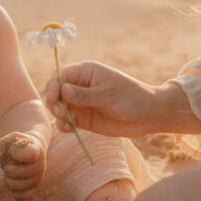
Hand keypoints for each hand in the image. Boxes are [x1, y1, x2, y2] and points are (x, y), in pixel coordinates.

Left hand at [0, 131, 45, 198]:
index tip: (12, 151)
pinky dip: (14, 192)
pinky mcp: (33, 188)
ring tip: (8, 174)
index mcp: (36, 150)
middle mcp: (40, 165)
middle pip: (22, 173)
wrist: (31, 149)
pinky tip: (12, 183)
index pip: (30, 154)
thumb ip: (2, 144)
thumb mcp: (11, 138)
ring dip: (8, 181)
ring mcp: (37, 178)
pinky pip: (23, 196)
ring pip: (20, 186)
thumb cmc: (19, 144)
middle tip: (6, 165)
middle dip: (8, 169)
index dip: (16, 154)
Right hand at [43, 61, 158, 137]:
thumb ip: (84, 95)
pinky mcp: (83, 118)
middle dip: (54, 102)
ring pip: (59, 107)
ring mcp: (81, 103)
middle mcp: (80, 86)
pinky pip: (66, 121)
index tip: (52, 98)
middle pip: (56, 91)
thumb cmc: (131, 98)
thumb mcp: (108, 95)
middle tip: (62, 112)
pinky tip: (70, 128)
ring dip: (58, 114)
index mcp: (86, 72)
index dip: (53, 86)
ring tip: (68, 121)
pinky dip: (64, 125)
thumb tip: (63, 89)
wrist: (147, 116)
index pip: (61, 75)